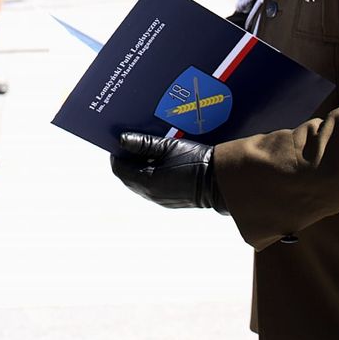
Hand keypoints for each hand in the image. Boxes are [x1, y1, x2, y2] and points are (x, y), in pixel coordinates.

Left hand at [110, 133, 226, 212]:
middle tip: (133, 141)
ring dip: (139, 167)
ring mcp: (159, 199)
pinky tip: (160, 161)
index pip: (119, 168)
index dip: (117, 153)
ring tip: (148, 149)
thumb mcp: (168, 146)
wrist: (220, 181)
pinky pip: (151, 186)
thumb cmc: (196, 161)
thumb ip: (143, 143)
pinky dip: (150, 173)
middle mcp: (150, 194)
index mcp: (146, 181)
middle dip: (128, 159)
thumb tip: (121, 139)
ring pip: (139, 182)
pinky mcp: (169, 200)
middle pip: (127, 176)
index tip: (120, 139)